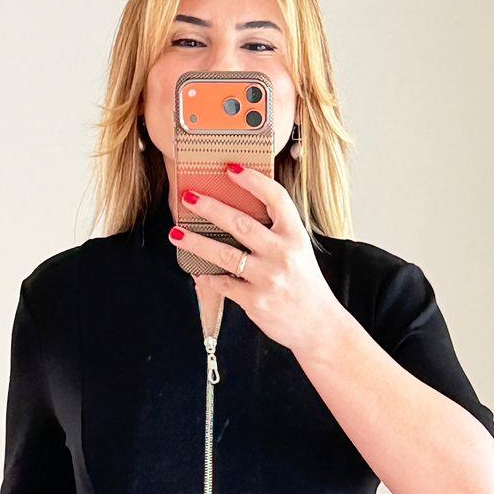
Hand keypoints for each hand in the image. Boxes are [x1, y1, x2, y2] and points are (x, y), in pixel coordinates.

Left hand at [171, 165, 343, 360]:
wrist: (317, 324)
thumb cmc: (303, 284)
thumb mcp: (298, 250)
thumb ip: (275, 232)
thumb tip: (238, 211)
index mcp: (295, 235)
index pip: (275, 198)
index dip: (253, 180)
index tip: (230, 169)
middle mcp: (282, 254)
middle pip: (241, 224)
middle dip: (211, 208)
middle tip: (189, 197)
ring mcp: (268, 278)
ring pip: (225, 255)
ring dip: (196, 243)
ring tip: (176, 233)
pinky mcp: (255, 301)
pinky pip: (223, 284)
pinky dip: (207, 277)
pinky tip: (195, 270)